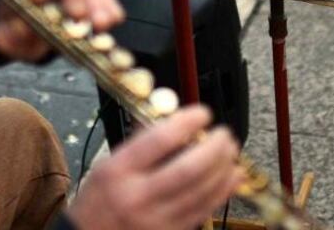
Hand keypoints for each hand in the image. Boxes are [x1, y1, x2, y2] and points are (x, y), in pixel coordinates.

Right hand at [67, 106, 243, 229]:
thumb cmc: (100, 198)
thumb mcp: (109, 162)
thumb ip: (141, 140)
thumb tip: (172, 115)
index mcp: (118, 171)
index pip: (159, 141)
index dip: (187, 123)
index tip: (202, 113)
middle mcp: (137, 196)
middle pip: (187, 169)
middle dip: (213, 148)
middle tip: (224, 134)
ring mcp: (155, 219)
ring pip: (200, 191)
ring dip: (223, 168)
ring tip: (231, 151)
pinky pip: (204, 210)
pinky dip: (223, 190)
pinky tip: (232, 175)